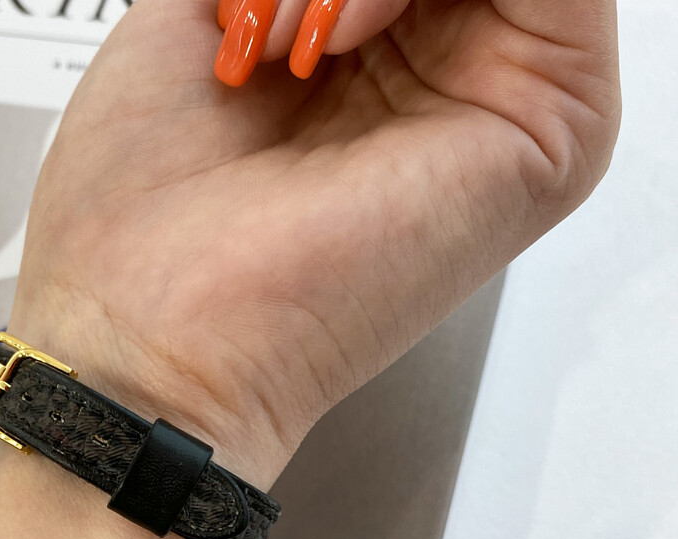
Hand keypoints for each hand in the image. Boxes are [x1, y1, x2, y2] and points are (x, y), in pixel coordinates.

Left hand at [11, 0, 619, 487]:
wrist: (157, 344)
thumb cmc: (143, 226)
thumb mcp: (195, 16)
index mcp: (363, 60)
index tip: (248, 3)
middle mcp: (437, 80)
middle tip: (276, 27)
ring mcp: (499, 104)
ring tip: (300, 43)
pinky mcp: (554, 127)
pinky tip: (349, 31)